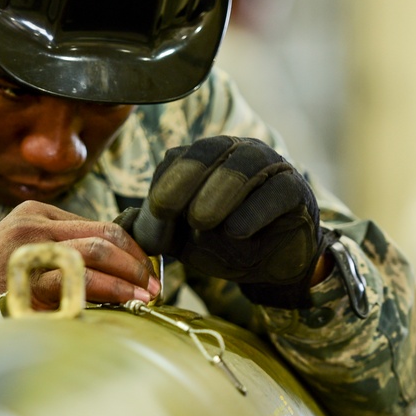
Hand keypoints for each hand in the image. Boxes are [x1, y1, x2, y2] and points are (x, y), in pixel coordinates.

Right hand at [0, 200, 160, 321]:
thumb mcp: (18, 256)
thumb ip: (57, 254)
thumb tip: (111, 270)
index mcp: (33, 214)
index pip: (97, 224)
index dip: (130, 248)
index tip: (146, 271)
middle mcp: (33, 223)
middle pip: (104, 232)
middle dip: (136, 259)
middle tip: (153, 284)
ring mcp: (29, 245)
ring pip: (97, 250)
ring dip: (129, 275)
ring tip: (144, 295)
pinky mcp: (25, 272)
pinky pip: (80, 277)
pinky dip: (109, 290)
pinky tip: (122, 302)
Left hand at [125, 135, 330, 307]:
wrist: (268, 263)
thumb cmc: (220, 244)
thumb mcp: (180, 239)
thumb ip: (153, 228)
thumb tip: (119, 225)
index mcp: (203, 158)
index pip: (177, 161)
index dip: (162, 189)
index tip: (153, 218)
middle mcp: (236, 152)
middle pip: (207, 152)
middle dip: (183, 182)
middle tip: (167, 212)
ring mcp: (269, 166)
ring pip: (242, 166)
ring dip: (217, 193)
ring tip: (201, 222)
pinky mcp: (296, 189)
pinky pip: (276, 192)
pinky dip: (254, 212)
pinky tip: (237, 233)